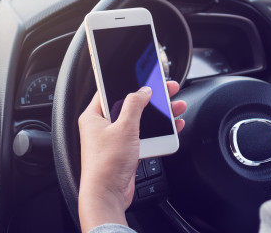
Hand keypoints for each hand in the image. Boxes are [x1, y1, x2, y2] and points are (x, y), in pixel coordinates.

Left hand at [78, 81, 186, 231]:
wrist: (107, 195)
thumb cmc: (106, 164)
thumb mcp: (124, 126)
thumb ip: (135, 104)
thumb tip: (143, 91)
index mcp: (94, 116)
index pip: (111, 90)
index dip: (130, 82)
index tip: (145, 76)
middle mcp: (103, 126)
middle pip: (130, 104)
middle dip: (152, 98)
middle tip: (168, 90)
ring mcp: (114, 139)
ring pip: (140, 120)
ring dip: (159, 115)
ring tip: (176, 107)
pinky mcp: (125, 151)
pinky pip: (144, 136)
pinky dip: (158, 132)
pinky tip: (172, 127)